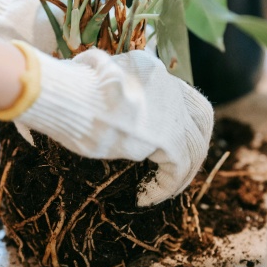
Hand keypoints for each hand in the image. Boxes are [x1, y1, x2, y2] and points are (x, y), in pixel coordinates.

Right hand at [15, 47, 213, 205]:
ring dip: (182, 172)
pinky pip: (178, 167)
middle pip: (201, 115)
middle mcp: (167, 86)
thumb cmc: (65, 86)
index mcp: (149, 69)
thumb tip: (89, 70)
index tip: (165, 136)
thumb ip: (100, 73)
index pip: (177, 92)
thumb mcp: (87, 72)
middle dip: (195, 141)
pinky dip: (165, 186)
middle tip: (179, 165)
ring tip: (165, 190)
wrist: (69, 96)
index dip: (179, 116)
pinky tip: (146, 197)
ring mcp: (171, 111)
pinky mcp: (168, 139)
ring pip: (195, 145)